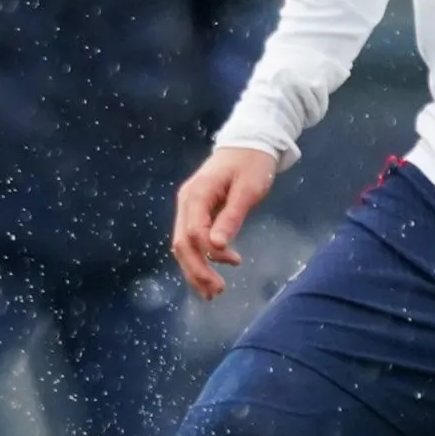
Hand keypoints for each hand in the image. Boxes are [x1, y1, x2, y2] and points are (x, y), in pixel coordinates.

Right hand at [173, 147, 279, 301]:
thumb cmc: (252, 163)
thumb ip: (231, 217)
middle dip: (197, 270)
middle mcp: (186, 202)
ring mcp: (188, 207)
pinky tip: (209, 274)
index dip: (210, 254)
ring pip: (183, 245)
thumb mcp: (247, 190)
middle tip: (217, 293)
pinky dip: (198, 259)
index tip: (236, 262)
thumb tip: (216, 246)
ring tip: (212, 292)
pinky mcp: (195, 211)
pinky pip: (191, 240)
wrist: (249, 143)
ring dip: (195, 270)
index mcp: (197, 195)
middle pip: (182, 243)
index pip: (195, 233)